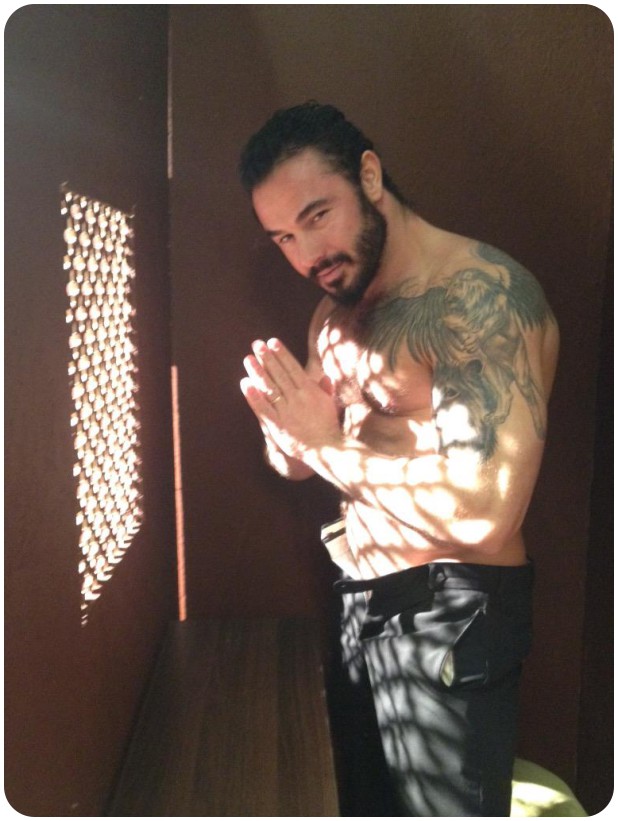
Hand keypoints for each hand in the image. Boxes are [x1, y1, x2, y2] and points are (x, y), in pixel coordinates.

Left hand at [240, 338, 340, 458]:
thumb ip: (325, 389)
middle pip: (279, 374)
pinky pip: (263, 408)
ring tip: (248, 359)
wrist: (326, 449)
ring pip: (270, 388)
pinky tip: (245, 384)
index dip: (282, 354)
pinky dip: (253, 396)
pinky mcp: (278, 425)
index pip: (293, 367)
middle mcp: (298, 398)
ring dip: (258, 372)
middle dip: (267, 358)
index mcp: (310, 391)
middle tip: (257, 344)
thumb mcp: (330, 404)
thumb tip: (325, 377)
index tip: (272, 342)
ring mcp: (287, 411)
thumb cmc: (328, 426)